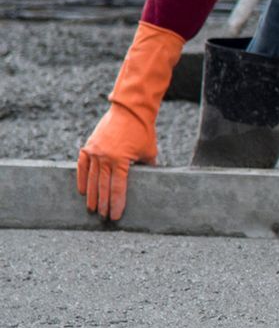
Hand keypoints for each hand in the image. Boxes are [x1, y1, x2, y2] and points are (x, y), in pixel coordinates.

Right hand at [77, 106, 159, 222]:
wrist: (129, 110)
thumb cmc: (143, 131)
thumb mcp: (148, 152)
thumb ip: (146, 168)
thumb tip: (148, 181)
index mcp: (120, 160)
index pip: (118, 187)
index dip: (117, 203)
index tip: (115, 216)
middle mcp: (104, 157)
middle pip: (103, 186)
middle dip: (104, 204)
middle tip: (104, 217)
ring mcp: (94, 151)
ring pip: (91, 179)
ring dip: (92, 196)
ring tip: (92, 209)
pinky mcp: (88, 146)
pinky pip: (82, 166)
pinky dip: (82, 179)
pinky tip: (82, 191)